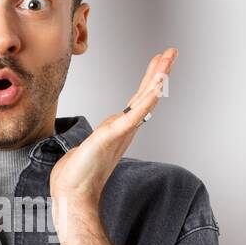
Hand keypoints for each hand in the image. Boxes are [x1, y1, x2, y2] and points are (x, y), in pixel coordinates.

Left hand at [50, 47, 176, 208]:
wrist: (72, 193)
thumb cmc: (78, 175)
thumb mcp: (89, 148)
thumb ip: (97, 142)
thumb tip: (93, 143)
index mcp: (119, 128)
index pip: (138, 98)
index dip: (150, 79)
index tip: (160, 61)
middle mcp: (124, 128)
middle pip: (146, 94)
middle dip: (159, 71)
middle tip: (172, 51)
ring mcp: (120, 132)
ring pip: (143, 101)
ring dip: (156, 80)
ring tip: (167, 61)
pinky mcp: (112, 136)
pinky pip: (133, 116)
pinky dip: (146, 102)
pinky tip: (155, 89)